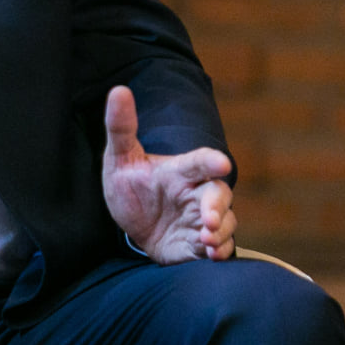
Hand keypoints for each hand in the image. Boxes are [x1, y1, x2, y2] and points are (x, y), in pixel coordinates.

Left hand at [100, 86, 236, 263]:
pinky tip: (210, 254)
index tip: (221, 163)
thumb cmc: (131, 186)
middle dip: (218, 206)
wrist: (131, 226)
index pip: (199, 162)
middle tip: (208, 219)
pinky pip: (222, 247)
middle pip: (219, 194)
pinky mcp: (201, 244)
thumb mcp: (120, 158)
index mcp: (180, 171)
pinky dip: (221, 251)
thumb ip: (121, 127)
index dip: (210, 161)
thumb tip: (118, 90)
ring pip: (227, 222)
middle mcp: (197, 193)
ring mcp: (202, 219)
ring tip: (207, 240)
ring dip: (221, 232)